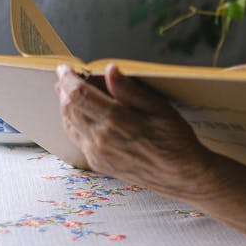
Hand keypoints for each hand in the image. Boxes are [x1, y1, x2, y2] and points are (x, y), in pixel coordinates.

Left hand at [55, 63, 214, 195]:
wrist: (182, 177)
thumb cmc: (176, 142)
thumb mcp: (160, 108)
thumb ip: (130, 90)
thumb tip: (110, 70)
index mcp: (116, 121)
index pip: (78, 95)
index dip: (67, 79)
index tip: (66, 68)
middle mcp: (101, 139)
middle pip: (68, 109)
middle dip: (64, 90)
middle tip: (67, 78)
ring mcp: (97, 154)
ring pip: (69, 125)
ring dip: (67, 107)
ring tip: (72, 94)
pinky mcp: (99, 164)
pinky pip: (77, 139)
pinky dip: (75, 123)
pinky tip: (84, 116)